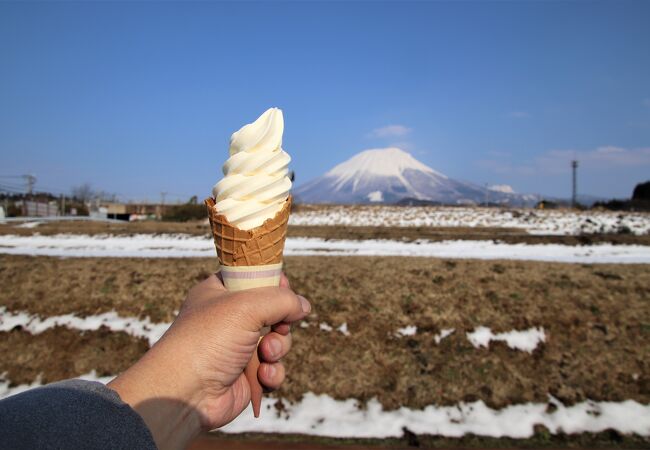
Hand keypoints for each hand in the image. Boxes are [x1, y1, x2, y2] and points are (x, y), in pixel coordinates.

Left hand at [108, 273, 310, 449]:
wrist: (185, 394)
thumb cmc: (208, 341)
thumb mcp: (247, 306)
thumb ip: (282, 300)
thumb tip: (304, 306)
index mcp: (220, 293)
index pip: (253, 277)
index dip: (272, 282)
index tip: (283, 287)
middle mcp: (229, 319)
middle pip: (272, 311)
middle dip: (281, 321)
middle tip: (279, 326)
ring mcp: (237, 349)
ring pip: (277, 341)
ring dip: (278, 348)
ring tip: (266, 354)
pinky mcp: (245, 376)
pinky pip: (273, 369)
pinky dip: (273, 373)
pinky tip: (262, 376)